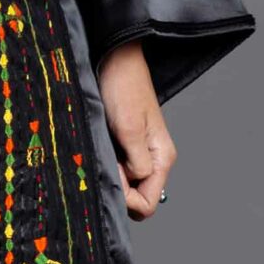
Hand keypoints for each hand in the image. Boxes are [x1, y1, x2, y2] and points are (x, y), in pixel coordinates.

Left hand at [97, 41, 174, 221]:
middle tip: (105, 163)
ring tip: (102, 151)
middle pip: (138, 197)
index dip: (127, 199)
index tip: (112, 176)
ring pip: (127, 184)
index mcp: (162, 158)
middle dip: (119, 190)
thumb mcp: (129, 129)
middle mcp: (154, 159)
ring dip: (112, 177)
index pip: (148, 203)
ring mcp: (140, 152)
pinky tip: (100, 148)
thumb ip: (136, 164)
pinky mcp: (126, 145)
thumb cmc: (123, 88)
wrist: (115, 60)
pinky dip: (108, 166)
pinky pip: (119, 169)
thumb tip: (135, 188)